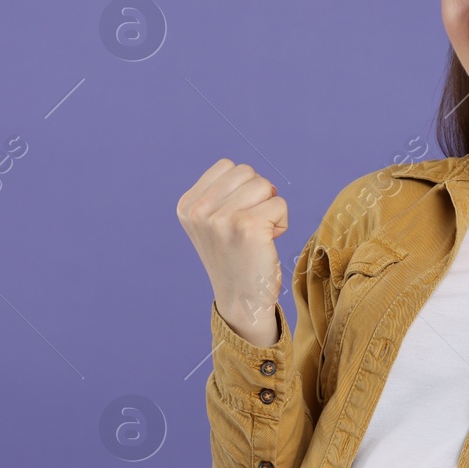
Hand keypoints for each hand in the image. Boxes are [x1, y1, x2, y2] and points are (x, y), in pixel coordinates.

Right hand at [175, 159, 288, 345]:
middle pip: (246, 172)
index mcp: (187, 206)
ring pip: (264, 185)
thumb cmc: (235, 258)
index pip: (226, 166)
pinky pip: (279, 204)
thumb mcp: (213, 222)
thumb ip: (224, 193)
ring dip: (270, 208)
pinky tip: (268, 242)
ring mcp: (221, 218)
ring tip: (258, 234)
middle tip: (250, 228)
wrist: (241, 301)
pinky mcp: (247, 226)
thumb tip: (261, 181)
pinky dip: (281, 221)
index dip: (241, 188)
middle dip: (257, 196)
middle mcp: (198, 211)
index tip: (235, 219)